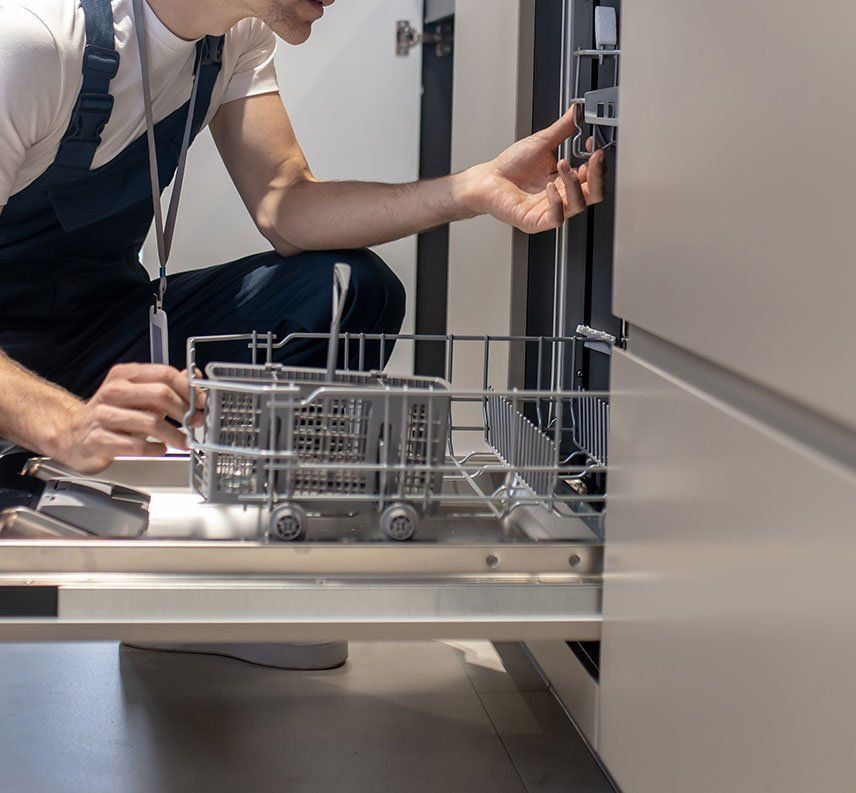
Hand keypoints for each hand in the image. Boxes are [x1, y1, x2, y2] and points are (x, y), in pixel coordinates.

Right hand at [50, 364, 205, 474]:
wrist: (72, 435)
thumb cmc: (110, 414)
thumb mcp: (136, 394)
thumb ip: (164, 386)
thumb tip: (194, 378)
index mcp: (124, 376)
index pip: (164, 374)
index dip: (188, 389)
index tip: (202, 402)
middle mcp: (113, 392)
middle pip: (160, 395)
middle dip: (185, 411)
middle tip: (196, 423)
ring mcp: (103, 416)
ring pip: (150, 422)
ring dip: (174, 434)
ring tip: (184, 442)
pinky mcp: (99, 440)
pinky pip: (135, 445)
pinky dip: (154, 449)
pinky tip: (160, 449)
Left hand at [463, 108, 605, 233]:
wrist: (486, 179)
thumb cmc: (510, 167)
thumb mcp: (541, 142)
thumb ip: (563, 128)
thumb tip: (577, 111)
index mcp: (565, 181)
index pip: (593, 177)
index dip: (598, 162)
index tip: (594, 146)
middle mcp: (561, 197)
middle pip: (594, 194)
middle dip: (597, 174)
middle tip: (592, 156)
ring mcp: (549, 211)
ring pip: (578, 205)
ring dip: (574, 183)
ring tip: (561, 164)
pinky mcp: (535, 221)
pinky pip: (556, 218)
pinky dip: (557, 201)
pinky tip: (550, 186)